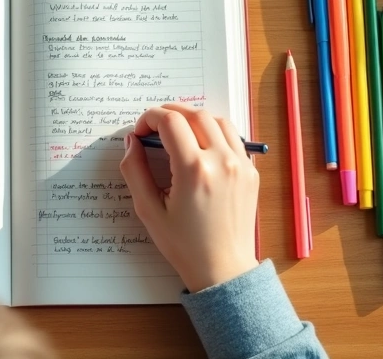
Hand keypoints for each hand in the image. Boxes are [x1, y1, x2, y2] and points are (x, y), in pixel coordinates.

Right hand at [119, 104, 258, 292]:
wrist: (223, 269)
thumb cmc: (184, 245)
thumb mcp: (148, 210)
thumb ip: (134, 170)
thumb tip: (131, 141)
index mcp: (194, 170)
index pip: (170, 121)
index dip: (149, 118)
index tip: (139, 132)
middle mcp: (221, 161)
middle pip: (194, 114)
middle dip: (169, 113)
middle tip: (153, 127)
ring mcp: (241, 164)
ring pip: (217, 119)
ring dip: (193, 118)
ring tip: (177, 132)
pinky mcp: (251, 171)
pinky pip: (233, 137)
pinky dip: (214, 131)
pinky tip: (200, 145)